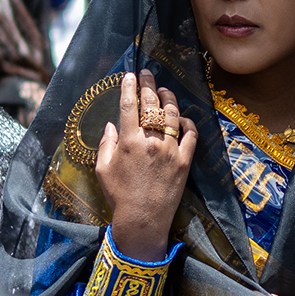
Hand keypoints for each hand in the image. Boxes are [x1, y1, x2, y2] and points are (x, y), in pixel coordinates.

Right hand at [96, 69, 197, 260]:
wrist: (143, 220)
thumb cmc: (119, 196)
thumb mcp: (103, 169)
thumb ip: (106, 144)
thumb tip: (111, 125)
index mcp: (129, 142)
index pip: (129, 105)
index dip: (130, 87)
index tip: (130, 75)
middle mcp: (152, 142)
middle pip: (152, 105)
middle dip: (149, 85)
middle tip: (147, 75)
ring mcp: (171, 151)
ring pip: (173, 115)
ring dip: (169, 99)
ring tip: (164, 91)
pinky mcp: (185, 161)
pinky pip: (191, 135)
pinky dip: (187, 123)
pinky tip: (182, 118)